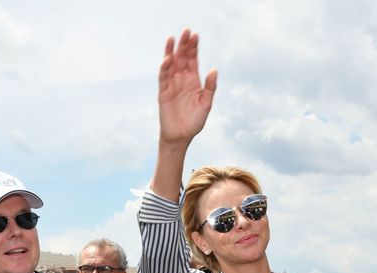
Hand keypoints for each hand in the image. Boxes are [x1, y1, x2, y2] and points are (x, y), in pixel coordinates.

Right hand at [158, 29, 217, 147]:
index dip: (193, 48)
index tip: (195, 35)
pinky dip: (164, 68)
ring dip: (171, 51)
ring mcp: (171, 85)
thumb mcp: (206, 103)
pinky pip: (163, 78)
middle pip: (181, 58)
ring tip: (172, 38)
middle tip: (186, 31)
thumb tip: (214, 70)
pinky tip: (167, 59)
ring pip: (170, 65)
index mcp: (193, 80)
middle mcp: (181, 80)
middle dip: (183, 45)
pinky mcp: (163, 93)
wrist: (181, 137)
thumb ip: (210, 87)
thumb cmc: (194, 121)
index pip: (192, 60)